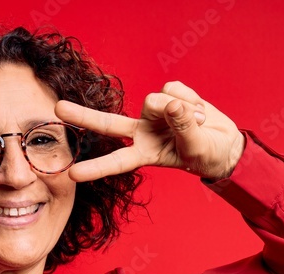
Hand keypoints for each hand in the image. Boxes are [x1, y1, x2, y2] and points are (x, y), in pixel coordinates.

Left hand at [54, 81, 244, 181]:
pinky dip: (192, 99)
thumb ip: (184, 127)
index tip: (73, 174)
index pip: (116, 161)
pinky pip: (174, 89)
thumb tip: (171, 104)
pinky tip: (198, 110)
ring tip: (199, 122)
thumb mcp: (196, 148)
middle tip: (58, 108)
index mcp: (144, 153)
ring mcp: (154, 114)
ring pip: (156, 101)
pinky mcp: (167, 95)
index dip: (96, 168)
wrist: (225, 143)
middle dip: (83, 116)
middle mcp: (143, 132)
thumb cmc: (207, 153)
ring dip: (184, 110)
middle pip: (108, 124)